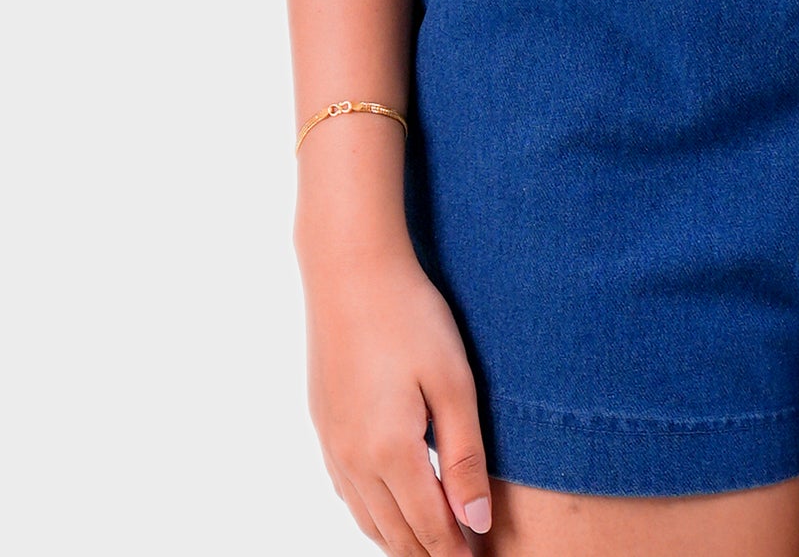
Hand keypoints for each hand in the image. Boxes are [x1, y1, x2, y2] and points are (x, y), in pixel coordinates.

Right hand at [302, 234, 491, 553]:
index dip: (457, 552)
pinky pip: (348, 494)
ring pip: (368, 520)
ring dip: (400, 540)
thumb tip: (475, 522)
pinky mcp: (323, 427)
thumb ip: (464, 455)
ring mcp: (332, 446)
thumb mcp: (452, 382)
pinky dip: (373, 515)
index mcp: (391, 452)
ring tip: (433, 545)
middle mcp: (354, 460)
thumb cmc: (410, 317)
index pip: (430, 529)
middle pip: (396, 534)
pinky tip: (390, 510)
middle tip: (462, 555)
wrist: (350, 270)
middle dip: (430, 553)